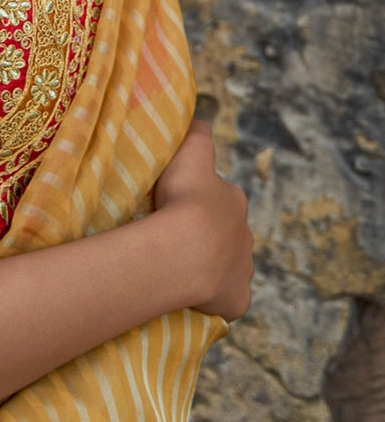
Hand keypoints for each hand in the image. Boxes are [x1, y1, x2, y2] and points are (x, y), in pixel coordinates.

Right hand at [152, 120, 253, 320]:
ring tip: (181, 270)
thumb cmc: (184, 197)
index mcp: (234, 201)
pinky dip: (214, 299)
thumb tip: (199, 120)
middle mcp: (246, 235)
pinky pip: (226, 300)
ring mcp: (243, 270)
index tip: (179, 209)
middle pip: (227, 236)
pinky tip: (193, 298)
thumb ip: (197, 133)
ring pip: (229, 268)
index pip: (222, 200)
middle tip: (176, 241)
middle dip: (209, 238)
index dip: (201, 204)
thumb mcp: (189, 151)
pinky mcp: (238, 300)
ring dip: (211, 269)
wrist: (186, 247)